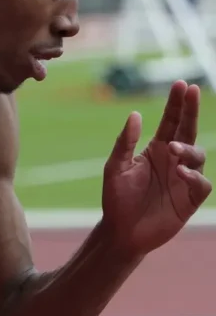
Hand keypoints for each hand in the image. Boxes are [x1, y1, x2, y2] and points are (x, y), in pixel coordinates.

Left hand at [101, 80, 211, 254]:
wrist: (121, 230)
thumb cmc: (116, 198)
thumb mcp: (115, 167)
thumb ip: (124, 142)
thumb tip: (135, 114)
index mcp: (156, 150)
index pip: (171, 122)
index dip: (177, 104)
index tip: (182, 85)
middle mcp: (173, 160)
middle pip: (188, 131)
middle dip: (191, 111)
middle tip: (191, 91)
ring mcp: (184, 179)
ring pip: (198, 156)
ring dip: (188, 149)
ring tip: (173, 149)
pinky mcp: (190, 199)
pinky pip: (201, 184)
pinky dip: (194, 176)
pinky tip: (181, 172)